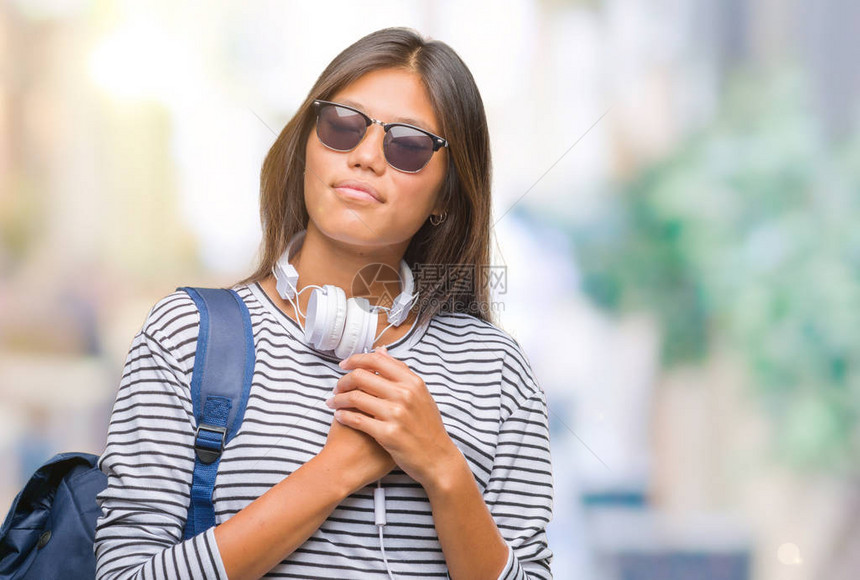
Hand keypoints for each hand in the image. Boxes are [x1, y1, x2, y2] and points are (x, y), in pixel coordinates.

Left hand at [327, 346, 463, 491]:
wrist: (437, 458)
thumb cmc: (427, 426)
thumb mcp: (419, 394)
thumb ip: (399, 372)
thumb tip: (381, 351)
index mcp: (412, 381)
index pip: (377, 360)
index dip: (355, 360)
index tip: (344, 365)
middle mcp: (405, 394)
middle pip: (361, 376)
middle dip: (343, 381)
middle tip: (337, 388)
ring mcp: (396, 414)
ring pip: (355, 398)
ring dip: (339, 399)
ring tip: (333, 403)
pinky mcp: (388, 434)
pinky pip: (357, 420)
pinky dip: (343, 416)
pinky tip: (340, 416)